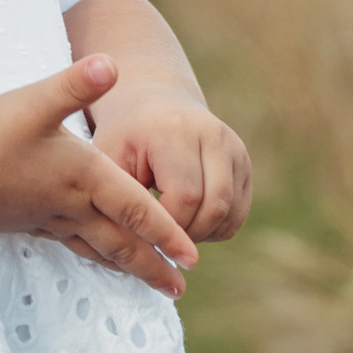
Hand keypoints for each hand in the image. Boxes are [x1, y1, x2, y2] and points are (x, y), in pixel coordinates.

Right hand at [0, 55, 199, 296]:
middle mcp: (72, 203)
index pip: (136, 209)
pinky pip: (73, 245)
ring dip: (127, 267)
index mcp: (83, 175)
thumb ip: (75, 84)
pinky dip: (95, 257)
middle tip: (180, 287)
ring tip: (149, 283)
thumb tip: (111, 62)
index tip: (193, 257)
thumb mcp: (36, 102)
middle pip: (122, 241)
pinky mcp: (28, 221)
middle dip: (153, 265)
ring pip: (98, 249)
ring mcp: (49, 217)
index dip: (166, 233)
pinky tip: (97, 258)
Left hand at [82, 78, 250, 243]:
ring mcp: (233, 147)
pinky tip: (187, 222)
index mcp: (175, 131)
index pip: (185, 197)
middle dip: (187, 236)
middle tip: (160, 243)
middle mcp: (212, 135)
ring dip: (202, 235)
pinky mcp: (243, 161)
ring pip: (229, 213)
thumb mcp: (109, 159)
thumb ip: (121, 198)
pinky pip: (237, 212)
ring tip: (171, 232)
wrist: (152, 103)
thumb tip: (137, 250)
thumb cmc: (124, 137)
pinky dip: (215, 228)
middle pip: (214, 207)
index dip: (166, 228)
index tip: (144, 239)